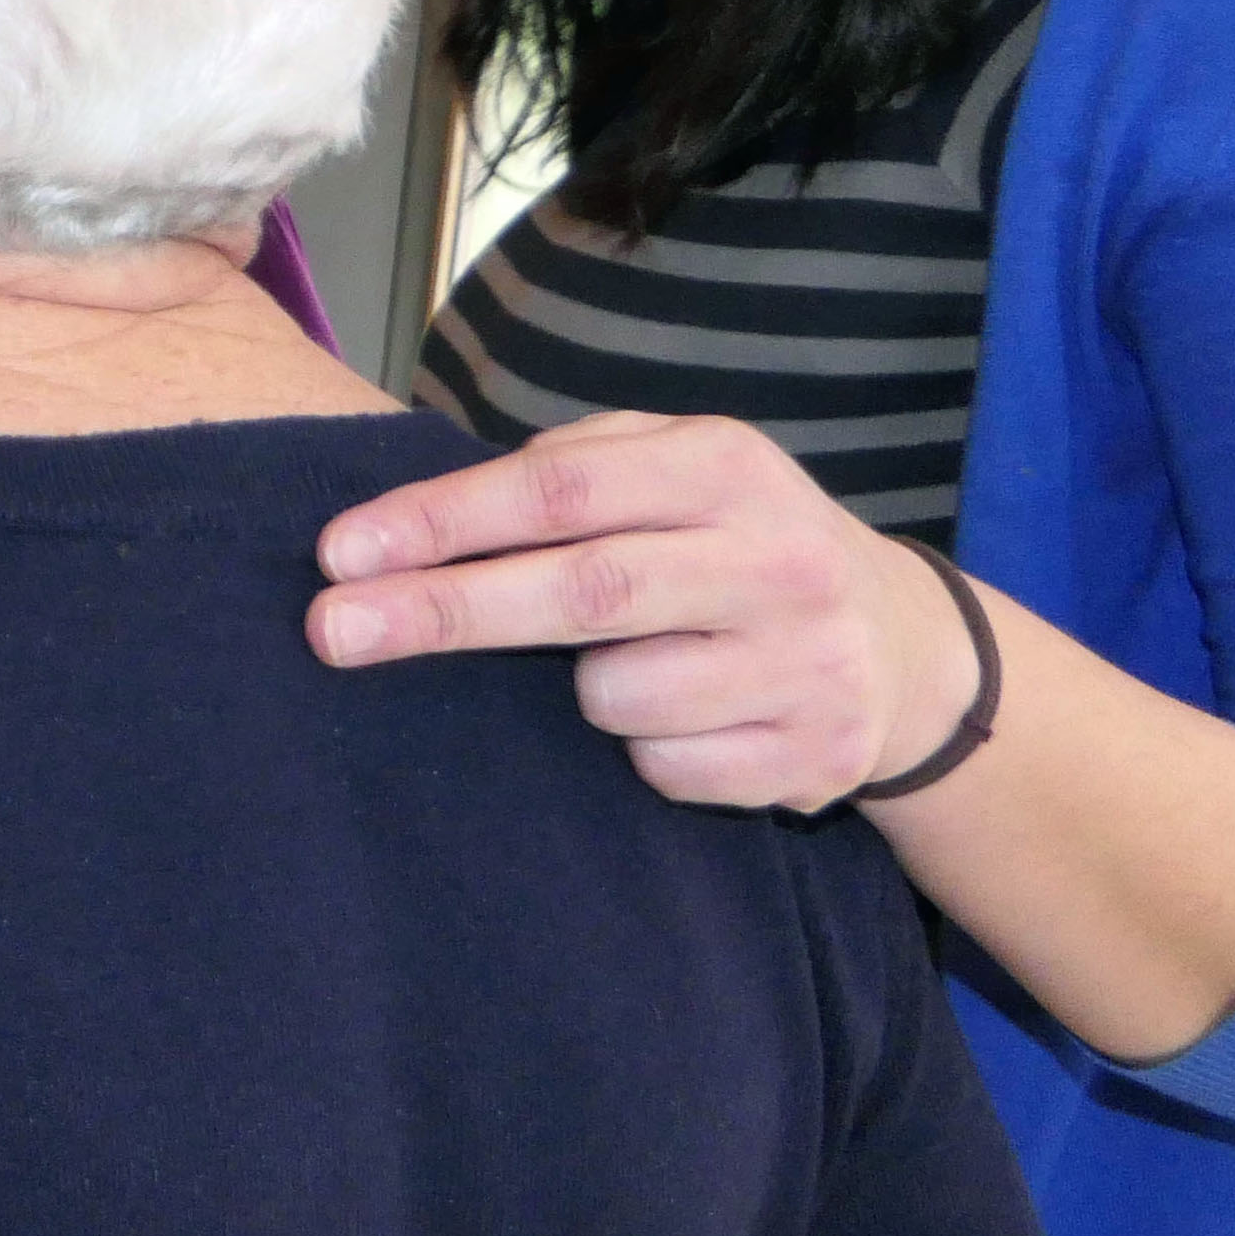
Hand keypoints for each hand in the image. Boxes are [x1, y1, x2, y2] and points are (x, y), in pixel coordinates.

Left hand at [303, 413, 985, 811]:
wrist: (904, 648)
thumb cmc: (733, 542)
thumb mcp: (677, 468)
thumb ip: (571, 469)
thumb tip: (425, 515)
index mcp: (726, 466)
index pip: (558, 490)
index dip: (443, 521)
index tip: (342, 552)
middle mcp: (775, 560)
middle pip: (581, 591)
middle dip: (443, 611)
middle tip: (330, 631)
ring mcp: (804, 665)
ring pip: (617, 698)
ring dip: (584, 691)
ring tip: (634, 660)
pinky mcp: (812, 758)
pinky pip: (665, 769)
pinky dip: (647, 750)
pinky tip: (695, 714)